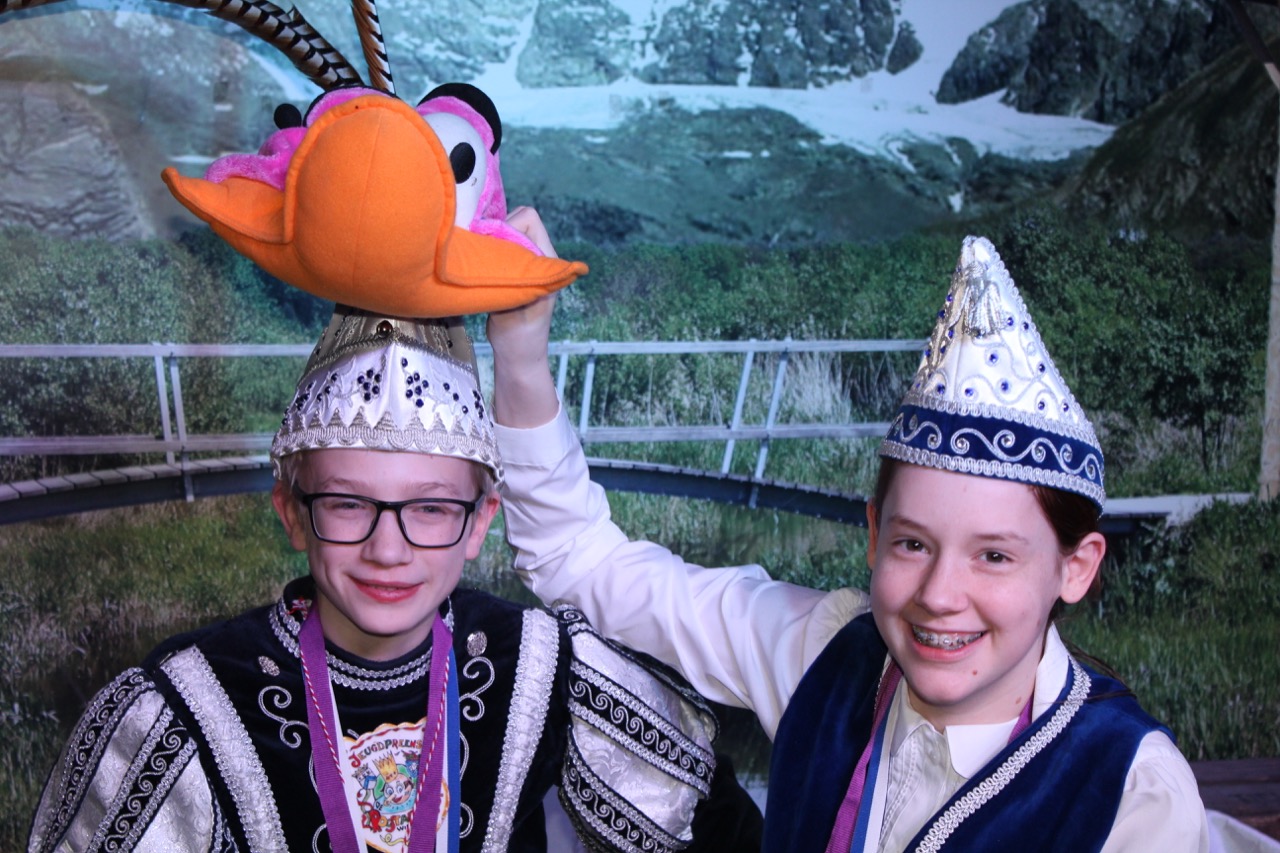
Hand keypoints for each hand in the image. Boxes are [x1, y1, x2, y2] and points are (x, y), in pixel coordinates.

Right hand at [488, 206, 561, 427]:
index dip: (507, 226)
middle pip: (512, 220)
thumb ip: (507, 272)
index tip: (491, 249)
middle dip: (493, 232)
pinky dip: (482, 253)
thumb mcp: (514, 303)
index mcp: (546, 258)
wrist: (517, 357)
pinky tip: (474, 268)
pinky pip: (493, 247)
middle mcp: (536, 255)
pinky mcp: (507, 270)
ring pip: (499, 233)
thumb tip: (490, 241)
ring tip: (478, 265)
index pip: (527, 219)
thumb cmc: (521, 336)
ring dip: (486, 244)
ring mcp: (522, 262)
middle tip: (481, 257)